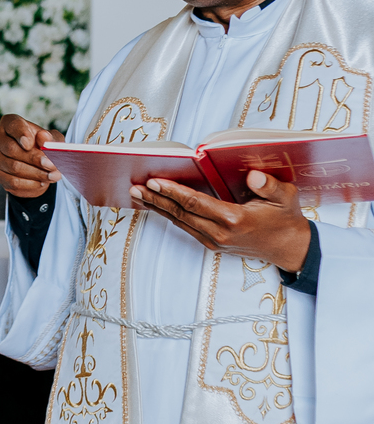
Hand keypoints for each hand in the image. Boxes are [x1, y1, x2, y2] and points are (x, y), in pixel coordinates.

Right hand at [0, 114, 64, 197]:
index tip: (30, 144)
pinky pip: (13, 182)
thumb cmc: (44, 146)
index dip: (22, 134)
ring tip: (52, 175)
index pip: (13, 126)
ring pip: (13, 167)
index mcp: (10, 123)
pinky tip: (42, 182)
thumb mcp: (52, 140)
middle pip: (11, 149)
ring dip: (36, 173)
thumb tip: (43, 139)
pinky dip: (30, 184)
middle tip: (51, 165)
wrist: (38, 164)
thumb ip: (50, 139)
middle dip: (34, 158)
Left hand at [130, 168, 311, 268]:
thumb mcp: (285, 198)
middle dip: (156, 199)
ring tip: (137, 194)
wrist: (289, 248)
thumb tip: (253, 175)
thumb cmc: (286, 219)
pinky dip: (169, 215)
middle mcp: (220, 232)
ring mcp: (214, 240)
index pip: (196, 203)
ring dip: (157, 207)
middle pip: (181, 213)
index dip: (173, 192)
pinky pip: (186, 227)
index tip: (155, 182)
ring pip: (179, 221)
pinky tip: (157, 205)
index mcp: (234, 219)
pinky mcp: (212, 243)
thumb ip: (270, 186)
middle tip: (135, 187)